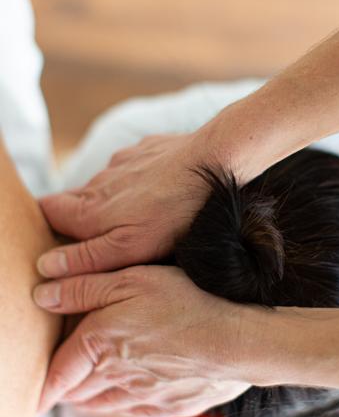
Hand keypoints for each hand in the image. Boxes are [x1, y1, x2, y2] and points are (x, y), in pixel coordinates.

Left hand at [33, 266, 249, 416]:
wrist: (236, 341)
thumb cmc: (185, 301)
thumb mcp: (130, 279)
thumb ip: (82, 288)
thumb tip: (43, 294)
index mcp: (100, 344)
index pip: (58, 372)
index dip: (45, 382)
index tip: (41, 389)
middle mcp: (117, 377)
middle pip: (79, 391)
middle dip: (69, 386)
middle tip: (69, 376)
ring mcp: (144, 396)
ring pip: (106, 404)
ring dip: (95, 396)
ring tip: (97, 385)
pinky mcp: (170, 406)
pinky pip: (136, 412)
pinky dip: (126, 405)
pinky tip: (134, 393)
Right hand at [37, 133, 213, 277]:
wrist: (214, 161)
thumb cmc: (175, 213)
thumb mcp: (131, 247)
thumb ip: (86, 257)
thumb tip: (46, 266)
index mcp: (90, 208)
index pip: (46, 211)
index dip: (45, 224)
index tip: (56, 240)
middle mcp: (99, 181)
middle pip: (73, 199)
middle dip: (79, 216)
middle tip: (103, 235)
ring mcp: (123, 162)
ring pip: (103, 184)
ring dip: (110, 200)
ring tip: (138, 216)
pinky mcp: (145, 150)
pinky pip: (130, 167)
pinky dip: (136, 181)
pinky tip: (158, 191)